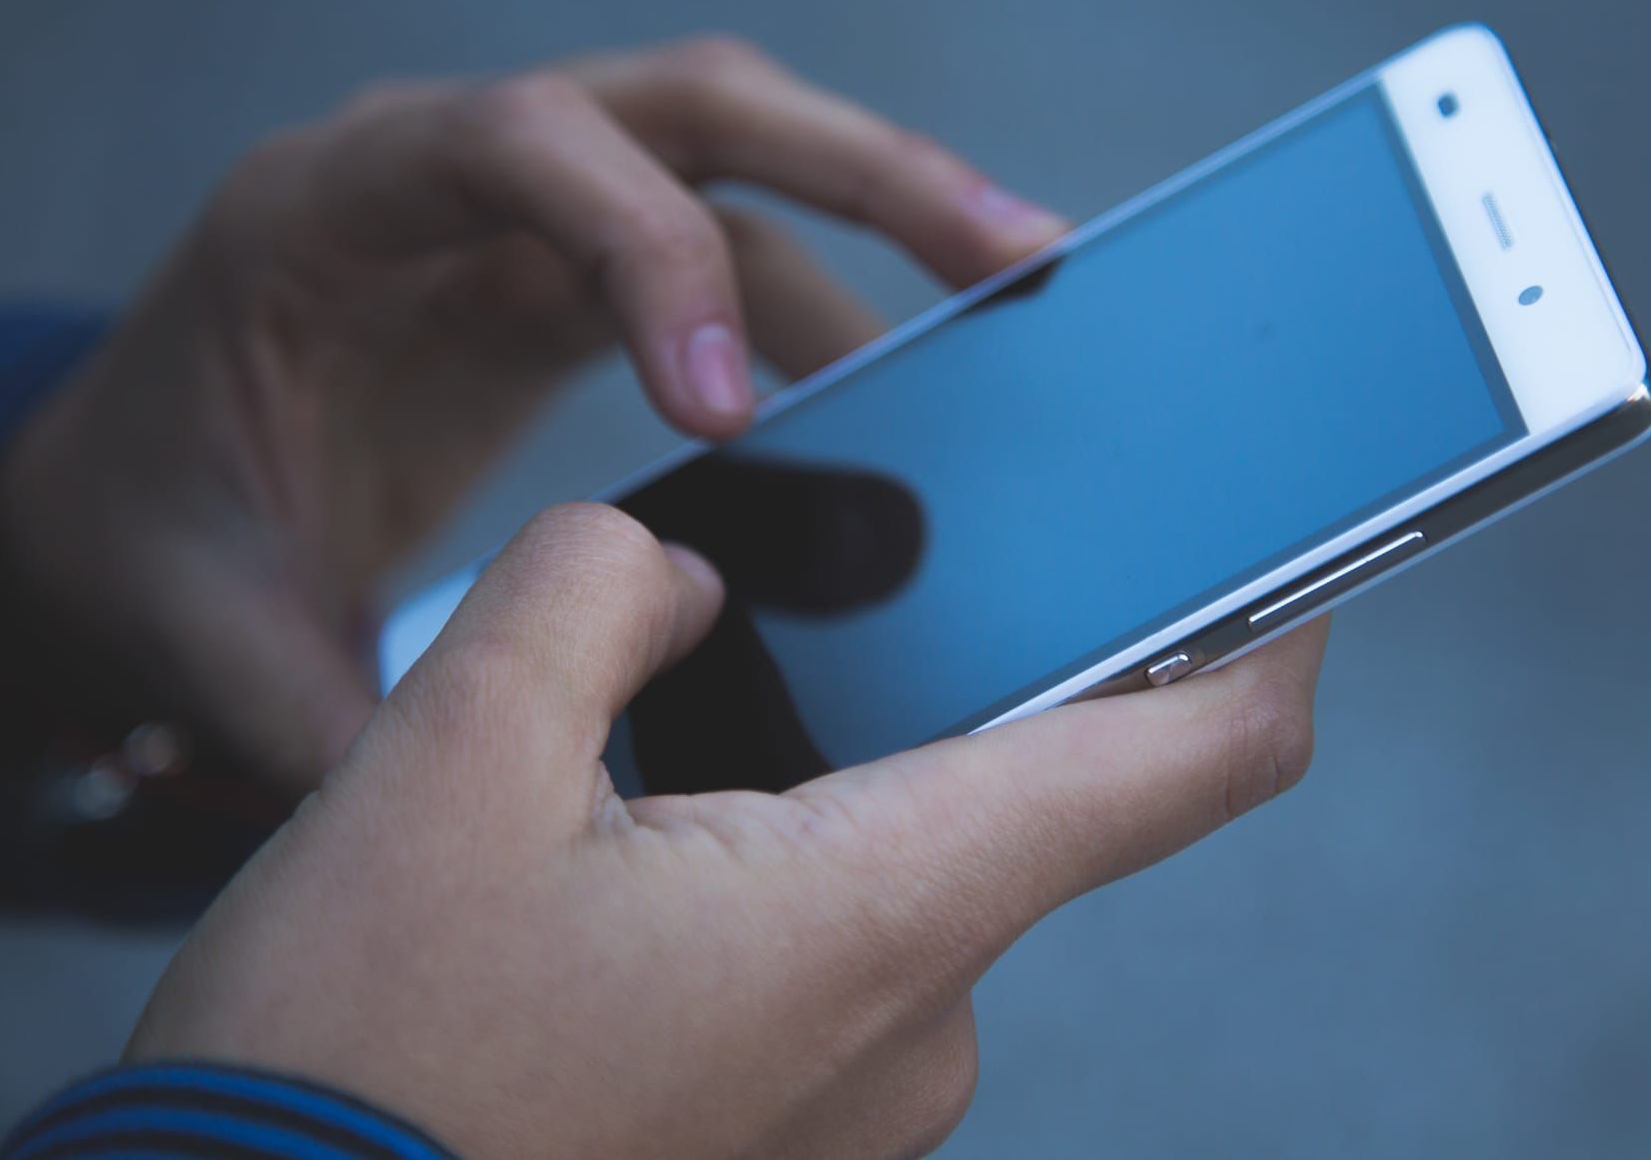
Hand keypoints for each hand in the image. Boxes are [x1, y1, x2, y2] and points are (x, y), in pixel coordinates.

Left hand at [0, 37, 1065, 793]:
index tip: (729, 416)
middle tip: (1010, 258)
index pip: (518, 146)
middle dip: (861, 170)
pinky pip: (730, 252)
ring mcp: (524, 213)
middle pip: (683, 107)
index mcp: (330, 211)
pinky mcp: (578, 273)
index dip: (644, 252)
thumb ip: (338, 720)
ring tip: (1017, 307)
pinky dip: (833, 310)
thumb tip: (492, 841)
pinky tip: (906, 394)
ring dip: (886, 221)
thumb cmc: (155, 530)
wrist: (135, 488)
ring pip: (736, 161)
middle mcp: (447, 177)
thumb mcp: (209, 625)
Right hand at [127, 504, 1327, 1157]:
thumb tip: (679, 588)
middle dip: (927, 682)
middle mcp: (920, 1021)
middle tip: (814, 598)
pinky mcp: (797, 1133)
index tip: (1296, 548)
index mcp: (882, 910)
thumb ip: (593, 596)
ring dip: (819, 789)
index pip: (1183, 759)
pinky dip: (776, 880)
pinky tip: (631, 867)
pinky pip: (838, 959)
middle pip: (1016, 794)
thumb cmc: (354, 1070)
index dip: (1271, 634)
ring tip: (649, 769)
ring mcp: (864, 1098)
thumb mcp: (443, 762)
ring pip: (903, 873)